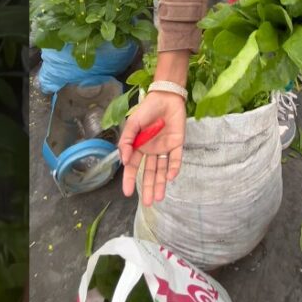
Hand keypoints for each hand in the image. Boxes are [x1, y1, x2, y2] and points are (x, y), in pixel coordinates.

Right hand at [119, 90, 186, 205]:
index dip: (129, 180)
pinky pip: (175, 159)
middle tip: (148, 204)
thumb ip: (126, 141)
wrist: (166, 97)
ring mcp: (165, 148)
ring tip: (159, 198)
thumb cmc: (147, 109)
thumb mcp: (132, 124)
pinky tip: (169, 178)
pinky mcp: (177, 144)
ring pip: (162, 170)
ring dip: (160, 184)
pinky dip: (173, 169)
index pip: (133, 167)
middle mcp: (151, 150)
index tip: (127, 194)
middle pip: (149, 172)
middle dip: (148, 188)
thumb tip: (124, 160)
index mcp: (139, 146)